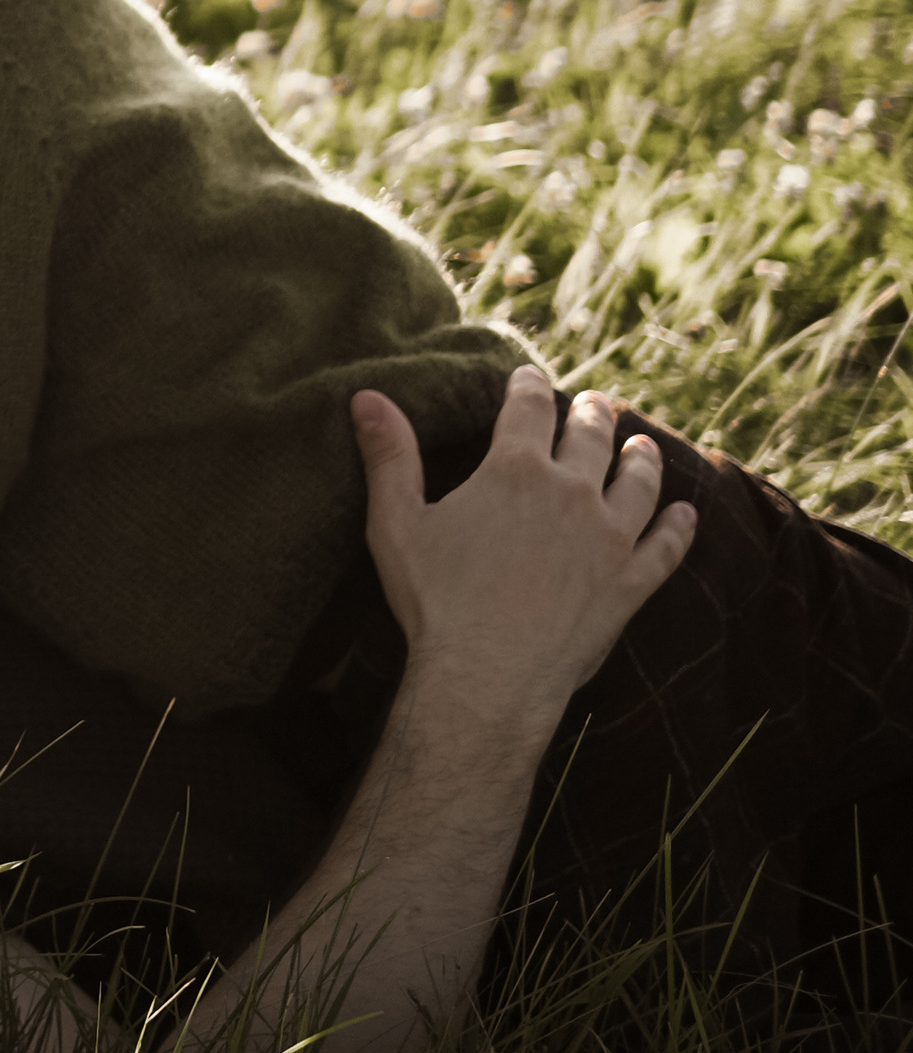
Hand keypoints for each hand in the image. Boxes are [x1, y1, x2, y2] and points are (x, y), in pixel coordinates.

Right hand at [352, 366, 697, 754]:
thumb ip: (388, 455)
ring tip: (642, 445)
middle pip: (589, 435)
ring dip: (641, 458)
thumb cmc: (435, 600)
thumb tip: (366, 395)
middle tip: (596, 404)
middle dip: (591, 413)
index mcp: (513, 469)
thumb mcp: (395, 522)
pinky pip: (664, 548)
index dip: (526, 385)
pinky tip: (686, 515)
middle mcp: (570, 491)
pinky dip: (678, 528)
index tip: (528, 376)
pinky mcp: (629, 584)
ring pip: (637, 482)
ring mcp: (608, 538)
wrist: (487, 676)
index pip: (527, 407)